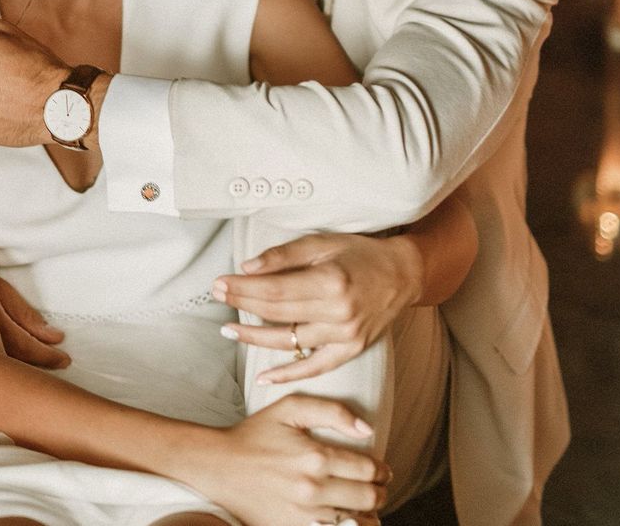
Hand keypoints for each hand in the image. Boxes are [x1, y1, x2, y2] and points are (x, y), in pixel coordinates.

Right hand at [0, 268, 69, 368]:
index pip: (26, 348)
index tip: (65, 359)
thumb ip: (24, 314)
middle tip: (60, 365)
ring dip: (21, 372)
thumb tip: (51, 336)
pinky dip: (4, 370)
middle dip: (38, 369)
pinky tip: (13, 371)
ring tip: (42, 373)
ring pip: (0, 369)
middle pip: (14, 364)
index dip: (47, 356)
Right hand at [189, 396, 387, 525]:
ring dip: (367, 513)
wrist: (220, 467)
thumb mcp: (289, 408)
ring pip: (357, 522)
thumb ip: (331, 411)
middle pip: (369, 498)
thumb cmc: (256, 434)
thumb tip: (366, 430)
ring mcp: (304, 515)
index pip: (368, 469)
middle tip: (378, 486)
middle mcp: (313, 488)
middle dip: (380, 492)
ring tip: (362, 503)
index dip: (382, 470)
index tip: (382, 469)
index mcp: (315, 456)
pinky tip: (343, 517)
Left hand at [214, 232, 421, 381]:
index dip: (243, 288)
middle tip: (217, 296)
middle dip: (242, 304)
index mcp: (330, 281)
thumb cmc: (359, 254)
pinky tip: (263, 377)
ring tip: (228, 330)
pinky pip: (313, 368)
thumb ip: (284, 256)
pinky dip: (287, 375)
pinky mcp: (350, 351)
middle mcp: (338, 312)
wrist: (402, 274)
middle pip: (277, 313)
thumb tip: (247, 268)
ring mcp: (345, 336)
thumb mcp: (321, 243)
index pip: (274, 289)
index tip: (219, 283)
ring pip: (288, 341)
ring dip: (254, 338)